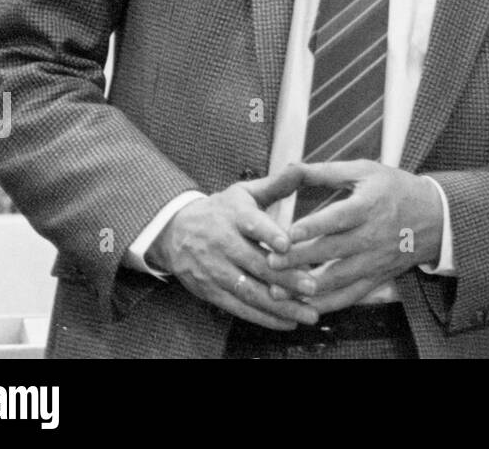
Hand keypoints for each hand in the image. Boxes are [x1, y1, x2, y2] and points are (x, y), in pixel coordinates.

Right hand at [149, 167, 320, 330]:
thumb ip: (276, 184)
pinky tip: (287, 322)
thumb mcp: (245, 192)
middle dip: (286, 278)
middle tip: (313, 287)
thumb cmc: (222, 210)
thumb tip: (302, 166)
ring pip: (250, 291)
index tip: (287, 245)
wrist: (175, 231)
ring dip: (279, 304)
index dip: (269, 234)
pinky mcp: (210, 291)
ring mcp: (215, 270)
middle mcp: (224, 243)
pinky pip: (239, 308)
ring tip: (308, 313)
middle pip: (256, 263)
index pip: (252, 225)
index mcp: (235, 216)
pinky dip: (263, 317)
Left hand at [266, 160, 443, 313]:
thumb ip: (327, 171)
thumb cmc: (396, 189)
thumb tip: (291, 167)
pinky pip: (350, 296)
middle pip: (332, 251)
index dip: (314, 226)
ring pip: (338, 279)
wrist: (435, 217)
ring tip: (278, 289)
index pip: (338, 218)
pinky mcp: (377, 278)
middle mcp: (372, 236)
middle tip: (270, 262)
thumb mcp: (366, 171)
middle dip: (299, 259)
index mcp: (368, 206)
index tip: (289, 233)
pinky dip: (327, 304)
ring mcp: (374, 261)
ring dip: (307, 286)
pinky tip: (303, 305)